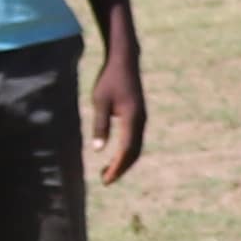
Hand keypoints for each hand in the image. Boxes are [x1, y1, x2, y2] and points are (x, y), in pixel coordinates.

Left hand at [89, 29, 147, 181]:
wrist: (125, 60)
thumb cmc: (109, 79)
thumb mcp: (100, 102)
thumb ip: (100, 125)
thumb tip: (98, 150)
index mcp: (132, 119)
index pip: (126, 151)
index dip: (116, 168)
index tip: (105, 180)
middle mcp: (141, 121)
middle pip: (134, 153)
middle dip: (121, 168)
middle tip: (106, 180)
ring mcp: (142, 118)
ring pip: (136, 147)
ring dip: (124, 161)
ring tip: (108, 170)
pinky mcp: (139, 115)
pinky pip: (136, 139)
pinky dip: (127, 151)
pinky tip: (116, 153)